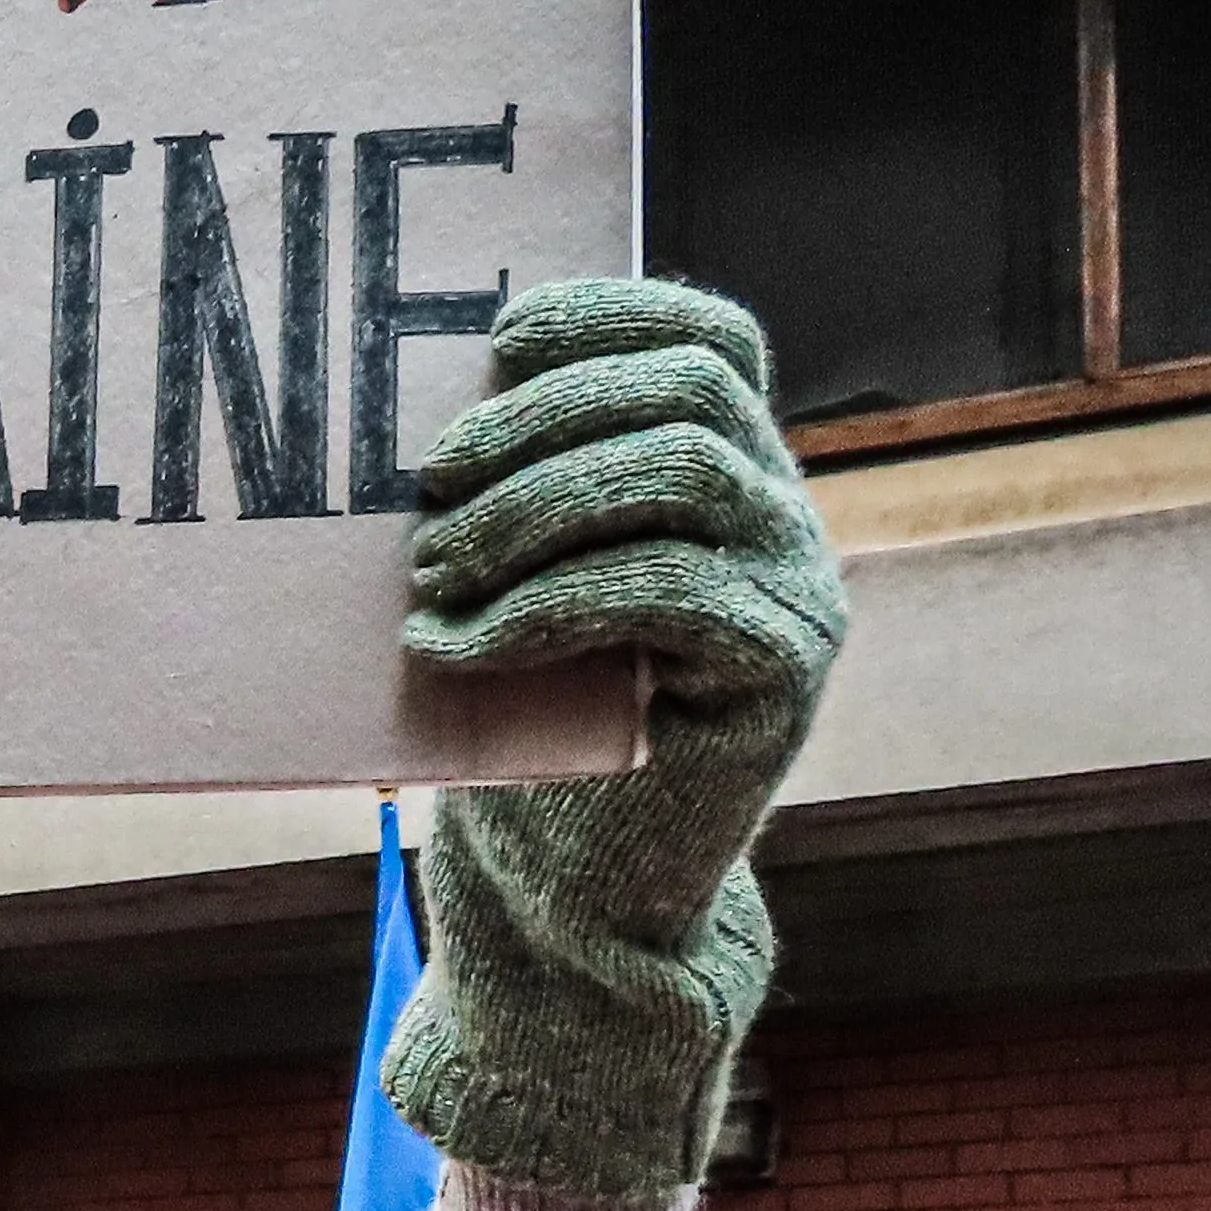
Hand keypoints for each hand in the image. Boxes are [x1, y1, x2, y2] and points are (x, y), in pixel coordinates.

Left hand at [382, 280, 847, 1198]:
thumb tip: (412, 418)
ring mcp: (798, 588)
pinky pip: (669, 587)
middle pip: (688, 392)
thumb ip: (509, 498)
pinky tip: (458, 646)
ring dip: (534, 508)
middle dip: (543, 419)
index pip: (709, 338)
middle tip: (426, 488)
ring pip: (683, 471)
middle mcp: (783, 514)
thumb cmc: (523, 730)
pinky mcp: (783, 669)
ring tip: (430, 572)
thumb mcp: (513, 590)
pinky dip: (544, 604)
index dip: (611, 313)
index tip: (497, 342)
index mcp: (726, 471)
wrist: (571, 898)